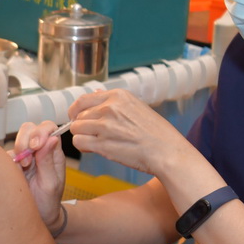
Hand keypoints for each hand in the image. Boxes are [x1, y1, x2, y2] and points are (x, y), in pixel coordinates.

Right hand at [9, 120, 68, 233]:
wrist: (37, 218)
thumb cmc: (48, 202)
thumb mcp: (51, 184)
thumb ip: (49, 162)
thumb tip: (52, 138)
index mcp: (52, 152)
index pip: (48, 129)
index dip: (40, 132)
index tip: (36, 146)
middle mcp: (38, 150)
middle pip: (29, 129)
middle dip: (25, 140)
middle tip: (26, 161)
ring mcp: (22, 156)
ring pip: (15, 139)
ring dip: (16, 150)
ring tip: (21, 167)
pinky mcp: (9, 164)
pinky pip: (3, 154)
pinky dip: (5, 159)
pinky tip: (10, 172)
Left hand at [68, 90, 190, 176]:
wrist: (166, 151)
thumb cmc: (156, 133)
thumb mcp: (137, 106)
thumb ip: (114, 101)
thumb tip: (97, 92)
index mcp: (118, 96)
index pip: (83, 100)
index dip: (77, 111)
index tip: (79, 118)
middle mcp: (109, 108)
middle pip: (78, 116)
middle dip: (81, 126)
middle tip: (91, 135)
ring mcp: (105, 126)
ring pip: (76, 129)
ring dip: (82, 137)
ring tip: (94, 143)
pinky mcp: (102, 144)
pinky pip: (79, 142)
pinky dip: (82, 147)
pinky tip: (93, 149)